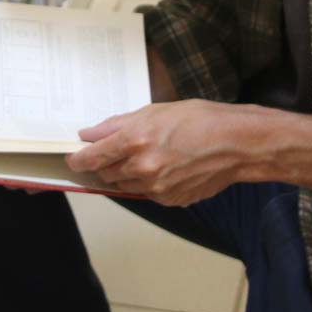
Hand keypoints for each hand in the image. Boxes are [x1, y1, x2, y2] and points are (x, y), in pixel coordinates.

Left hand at [65, 100, 253, 206]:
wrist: (237, 144)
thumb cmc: (200, 120)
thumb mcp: (155, 110)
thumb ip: (117, 124)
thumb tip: (89, 134)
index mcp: (135, 139)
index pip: (92, 157)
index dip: (79, 158)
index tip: (74, 157)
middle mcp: (142, 166)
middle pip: (105, 173)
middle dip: (105, 163)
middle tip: (116, 151)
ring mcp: (156, 187)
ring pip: (124, 184)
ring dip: (126, 173)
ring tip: (147, 156)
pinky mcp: (169, 200)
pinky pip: (147, 193)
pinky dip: (148, 182)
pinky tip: (166, 166)